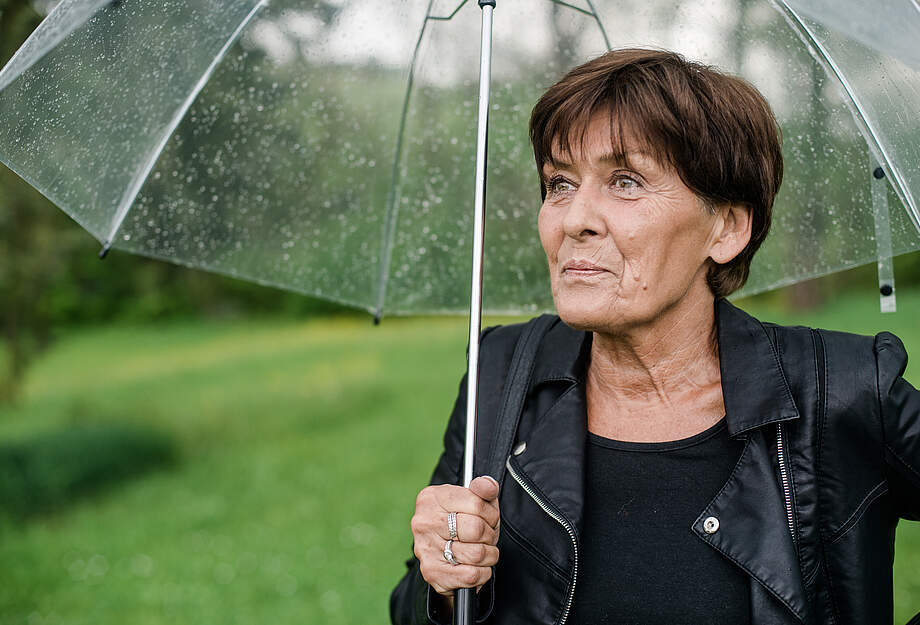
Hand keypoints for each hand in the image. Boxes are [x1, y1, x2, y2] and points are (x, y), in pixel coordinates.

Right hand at [410, 475, 500, 595]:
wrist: (440, 550)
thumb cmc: (459, 521)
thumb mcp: (472, 499)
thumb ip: (483, 488)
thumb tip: (489, 486)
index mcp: (432, 497)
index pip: (476, 503)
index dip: (491, 513)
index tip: (489, 518)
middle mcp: (424, 522)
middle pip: (477, 529)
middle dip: (490, 535)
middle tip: (486, 536)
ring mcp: (425, 548)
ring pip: (477, 554)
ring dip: (489, 555)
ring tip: (482, 550)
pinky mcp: (432, 573)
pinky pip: (471, 575)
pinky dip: (483, 572)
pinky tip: (476, 566)